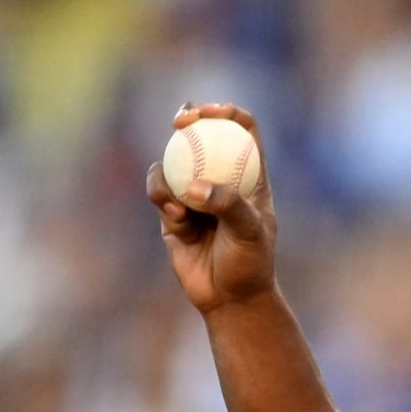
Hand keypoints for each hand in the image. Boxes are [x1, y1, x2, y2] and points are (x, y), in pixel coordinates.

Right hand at [146, 102, 277, 314]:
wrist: (229, 298)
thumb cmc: (250, 264)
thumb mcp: (249, 232)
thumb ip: (227, 204)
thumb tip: (193, 186)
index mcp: (251, 176)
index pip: (243, 130)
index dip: (228, 112)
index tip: (211, 112)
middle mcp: (222, 178)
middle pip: (203, 134)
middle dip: (188, 120)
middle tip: (179, 122)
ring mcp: (195, 192)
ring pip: (173, 161)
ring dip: (171, 173)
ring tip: (181, 207)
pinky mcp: (173, 210)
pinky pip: (159, 189)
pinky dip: (162, 197)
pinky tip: (176, 218)